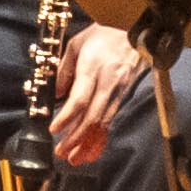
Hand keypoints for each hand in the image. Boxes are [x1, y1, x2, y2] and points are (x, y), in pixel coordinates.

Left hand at [50, 24, 148, 159]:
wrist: (137, 32)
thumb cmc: (102, 35)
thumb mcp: (77, 44)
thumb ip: (64, 69)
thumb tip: (56, 95)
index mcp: (93, 67)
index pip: (80, 99)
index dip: (67, 117)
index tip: (53, 129)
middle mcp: (108, 82)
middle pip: (92, 117)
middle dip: (76, 138)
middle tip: (61, 152)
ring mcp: (119, 92)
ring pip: (103, 123)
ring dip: (87, 143)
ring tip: (73, 158)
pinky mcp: (124, 97)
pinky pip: (111, 121)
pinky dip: (101, 139)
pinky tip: (91, 151)